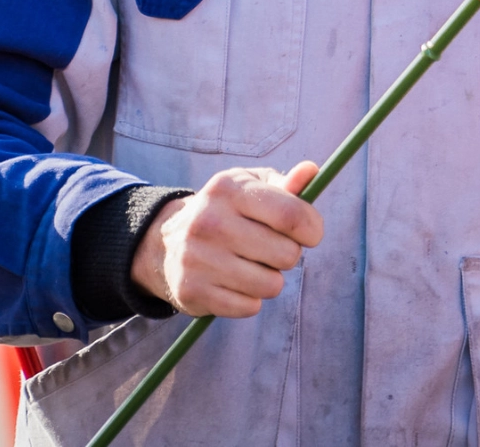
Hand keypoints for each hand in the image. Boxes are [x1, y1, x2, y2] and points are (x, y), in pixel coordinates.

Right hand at [131, 160, 321, 317]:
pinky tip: (234, 283)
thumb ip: (286, 183)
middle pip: (286, 254)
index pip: (290, 215)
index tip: (311, 234)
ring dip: (271, 279)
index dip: (312, 228)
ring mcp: (198, 258)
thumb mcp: (251, 187)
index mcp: (229, 189)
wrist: (167, 243)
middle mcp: (210, 221)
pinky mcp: (192, 291)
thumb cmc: (226, 210)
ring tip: (252, 265)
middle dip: (289, 254)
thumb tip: (311, 171)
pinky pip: (249, 307)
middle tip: (270, 248)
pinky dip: (251, 299)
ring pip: (271, 285)